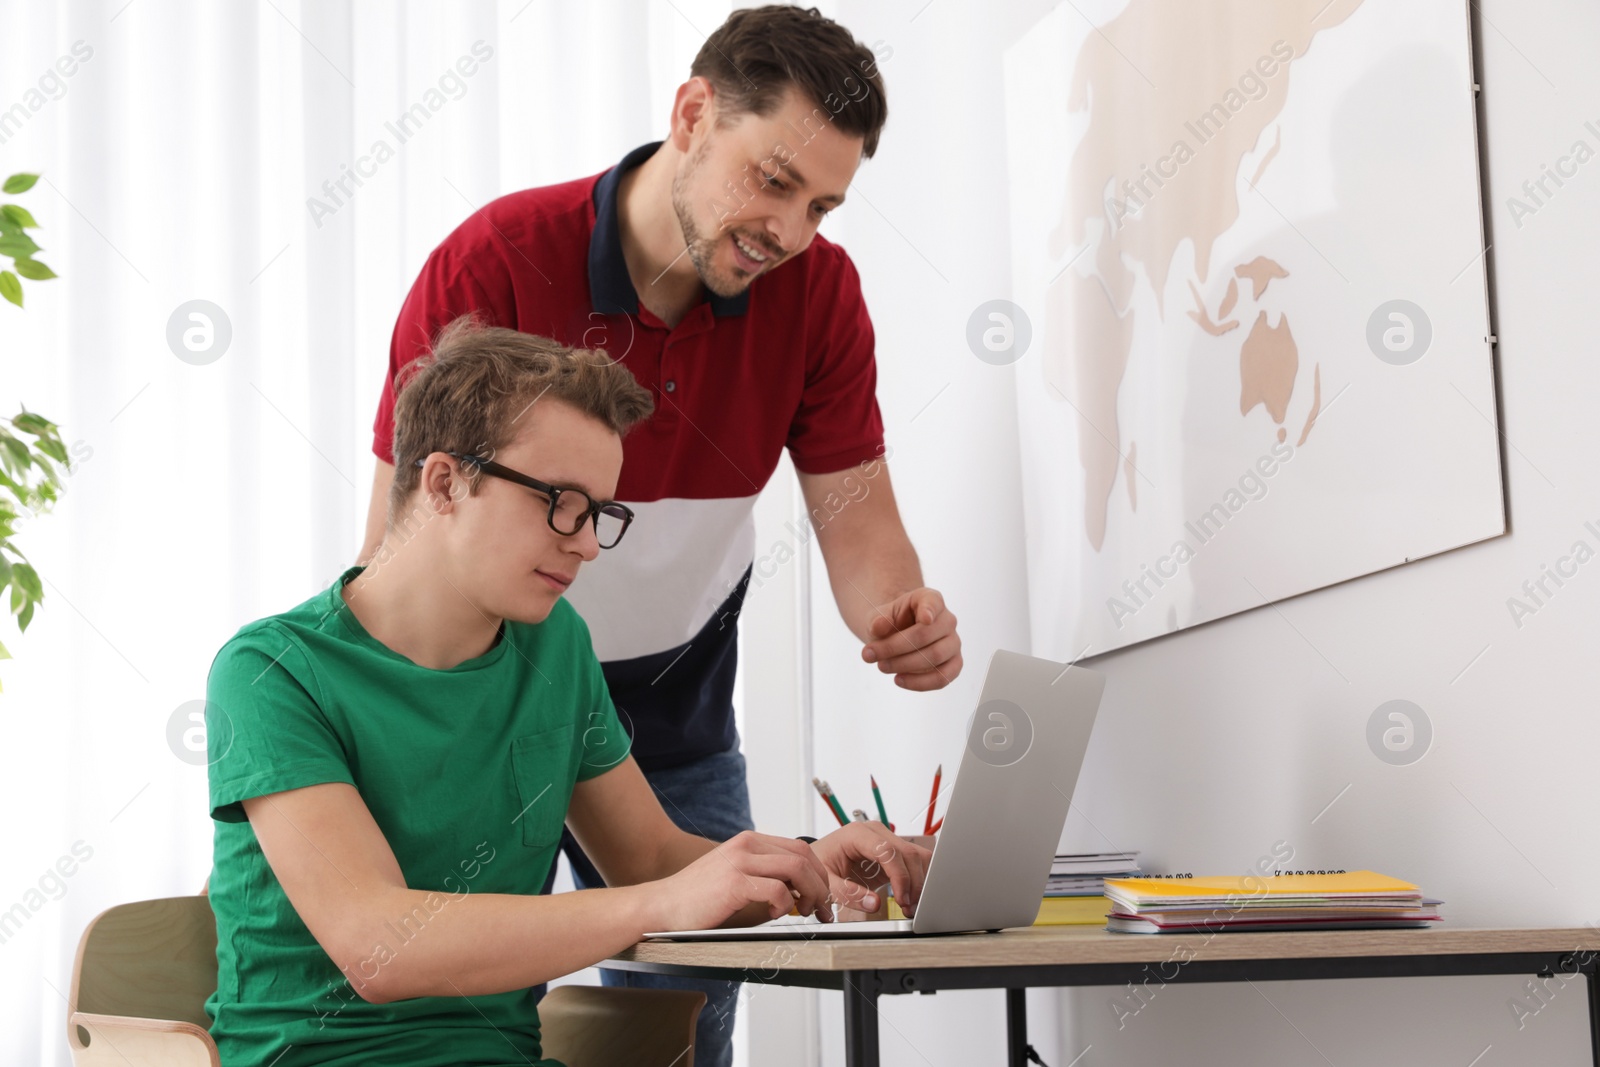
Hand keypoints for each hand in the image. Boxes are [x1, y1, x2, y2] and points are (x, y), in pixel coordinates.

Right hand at [651, 831, 836, 930]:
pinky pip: (777, 889)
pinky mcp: (734, 882)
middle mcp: (747, 845)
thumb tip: (801, 894)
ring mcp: (740, 861)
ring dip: (810, 894)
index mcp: (750, 841)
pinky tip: (776, 913)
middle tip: (822, 909)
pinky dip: (785, 904)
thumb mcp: (738, 879)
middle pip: (804, 856)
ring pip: (796, 869)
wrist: (662, 906)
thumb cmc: (698, 898)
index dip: (818, 873)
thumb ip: (767, 879)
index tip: (823, 897)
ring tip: (805, 912)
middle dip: (821, 884)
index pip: (800, 848)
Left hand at [809, 822, 932, 917]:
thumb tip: (874, 904)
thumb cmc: (821, 865)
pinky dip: (918, 879)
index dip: (900, 876)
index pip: (889, 851)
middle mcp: (876, 832)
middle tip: (908, 908)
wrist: (819, 858)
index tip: (902, 899)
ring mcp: (887, 839)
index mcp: (857, 834)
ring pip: (917, 856)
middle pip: (908, 853)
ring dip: (919, 881)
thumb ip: (848, 894)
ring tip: (910, 905)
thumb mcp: (826, 882)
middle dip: (913, 883)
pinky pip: (916, 861)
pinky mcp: (894, 851)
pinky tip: (911, 897)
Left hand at [862, 587, 961, 691]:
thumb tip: (879, 626)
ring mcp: (953, 643)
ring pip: (935, 657)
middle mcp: (947, 620)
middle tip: (868, 654)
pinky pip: (942, 678)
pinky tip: (898, 680)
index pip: (933, 602)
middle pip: (925, 635)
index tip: (924, 619)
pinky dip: (920, 683)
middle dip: (894, 648)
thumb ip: (878, 620)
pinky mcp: (953, 665)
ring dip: (904, 665)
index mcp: (930, 600)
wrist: (896, 636)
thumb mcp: (878, 617)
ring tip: (881, 666)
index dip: (930, 610)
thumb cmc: (889, 623)